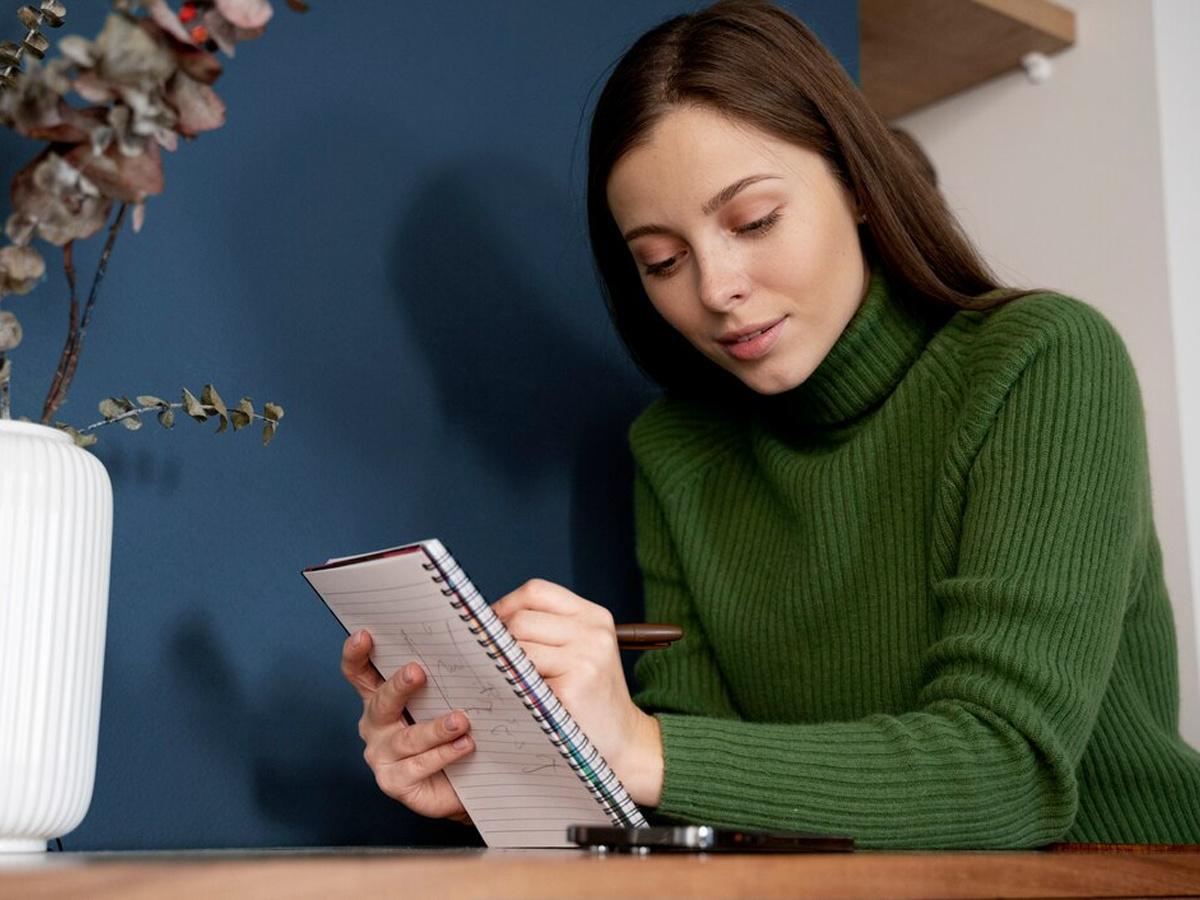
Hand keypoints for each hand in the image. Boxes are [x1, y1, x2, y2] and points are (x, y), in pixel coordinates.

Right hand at [340, 629, 473, 823]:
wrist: (463, 782)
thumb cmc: (453, 730)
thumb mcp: (450, 695)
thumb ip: (455, 664)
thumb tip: (488, 615)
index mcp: (381, 696)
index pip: (360, 672)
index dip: (356, 654)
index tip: (364, 635)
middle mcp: (376, 724)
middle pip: (382, 701)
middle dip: (399, 685)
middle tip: (417, 671)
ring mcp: (382, 755)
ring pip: (407, 738)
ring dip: (435, 728)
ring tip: (461, 720)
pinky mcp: (395, 782)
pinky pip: (419, 766)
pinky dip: (444, 754)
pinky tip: (464, 745)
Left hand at [492, 579, 663, 805]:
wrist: (624, 740)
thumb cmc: (591, 697)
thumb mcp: (582, 651)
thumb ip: (547, 630)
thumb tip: (487, 621)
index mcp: (594, 616)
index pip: (536, 591)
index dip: (506, 605)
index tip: (490, 627)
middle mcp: (594, 631)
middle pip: (522, 618)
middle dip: (500, 638)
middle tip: (495, 661)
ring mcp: (586, 658)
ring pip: (518, 645)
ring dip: (505, 664)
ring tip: (511, 680)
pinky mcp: (574, 687)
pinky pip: (522, 676)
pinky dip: (513, 685)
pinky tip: (520, 696)